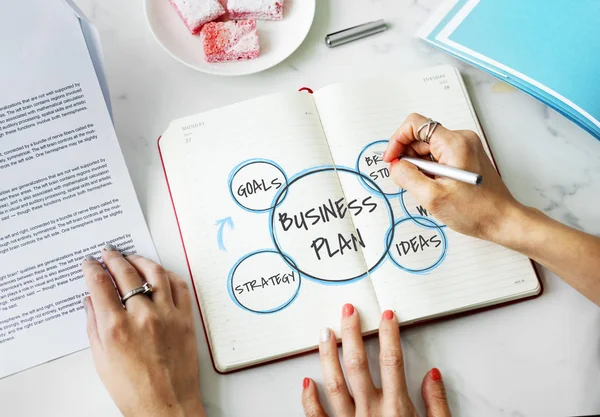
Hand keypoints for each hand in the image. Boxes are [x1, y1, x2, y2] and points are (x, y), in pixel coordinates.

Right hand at [82, 246, 203, 416]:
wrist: (167, 406)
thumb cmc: (133, 391)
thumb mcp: (102, 360)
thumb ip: (94, 326)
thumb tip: (91, 301)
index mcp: (116, 328)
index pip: (100, 284)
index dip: (92, 269)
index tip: (90, 263)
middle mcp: (142, 316)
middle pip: (126, 273)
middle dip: (114, 258)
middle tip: (108, 253)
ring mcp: (167, 315)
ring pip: (154, 273)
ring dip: (140, 260)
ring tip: (132, 257)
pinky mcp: (185, 318)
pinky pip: (179, 286)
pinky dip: (168, 274)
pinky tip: (159, 272)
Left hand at [301, 304, 450, 416]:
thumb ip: (436, 406)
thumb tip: (432, 375)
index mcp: (396, 409)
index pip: (392, 360)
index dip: (389, 333)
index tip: (387, 315)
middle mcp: (370, 412)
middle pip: (358, 363)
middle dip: (353, 333)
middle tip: (348, 311)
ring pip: (334, 382)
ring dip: (328, 355)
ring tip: (326, 333)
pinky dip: (309, 399)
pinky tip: (306, 380)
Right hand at [382, 113, 522, 241]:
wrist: (502, 220)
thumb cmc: (475, 211)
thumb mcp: (432, 197)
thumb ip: (407, 177)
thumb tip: (395, 165)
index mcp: (454, 143)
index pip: (415, 124)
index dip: (397, 140)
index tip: (391, 159)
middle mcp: (461, 139)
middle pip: (421, 137)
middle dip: (408, 157)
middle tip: (407, 180)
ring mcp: (465, 147)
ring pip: (428, 148)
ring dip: (419, 166)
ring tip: (427, 187)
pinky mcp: (466, 157)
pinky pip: (438, 156)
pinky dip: (430, 170)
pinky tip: (435, 186)